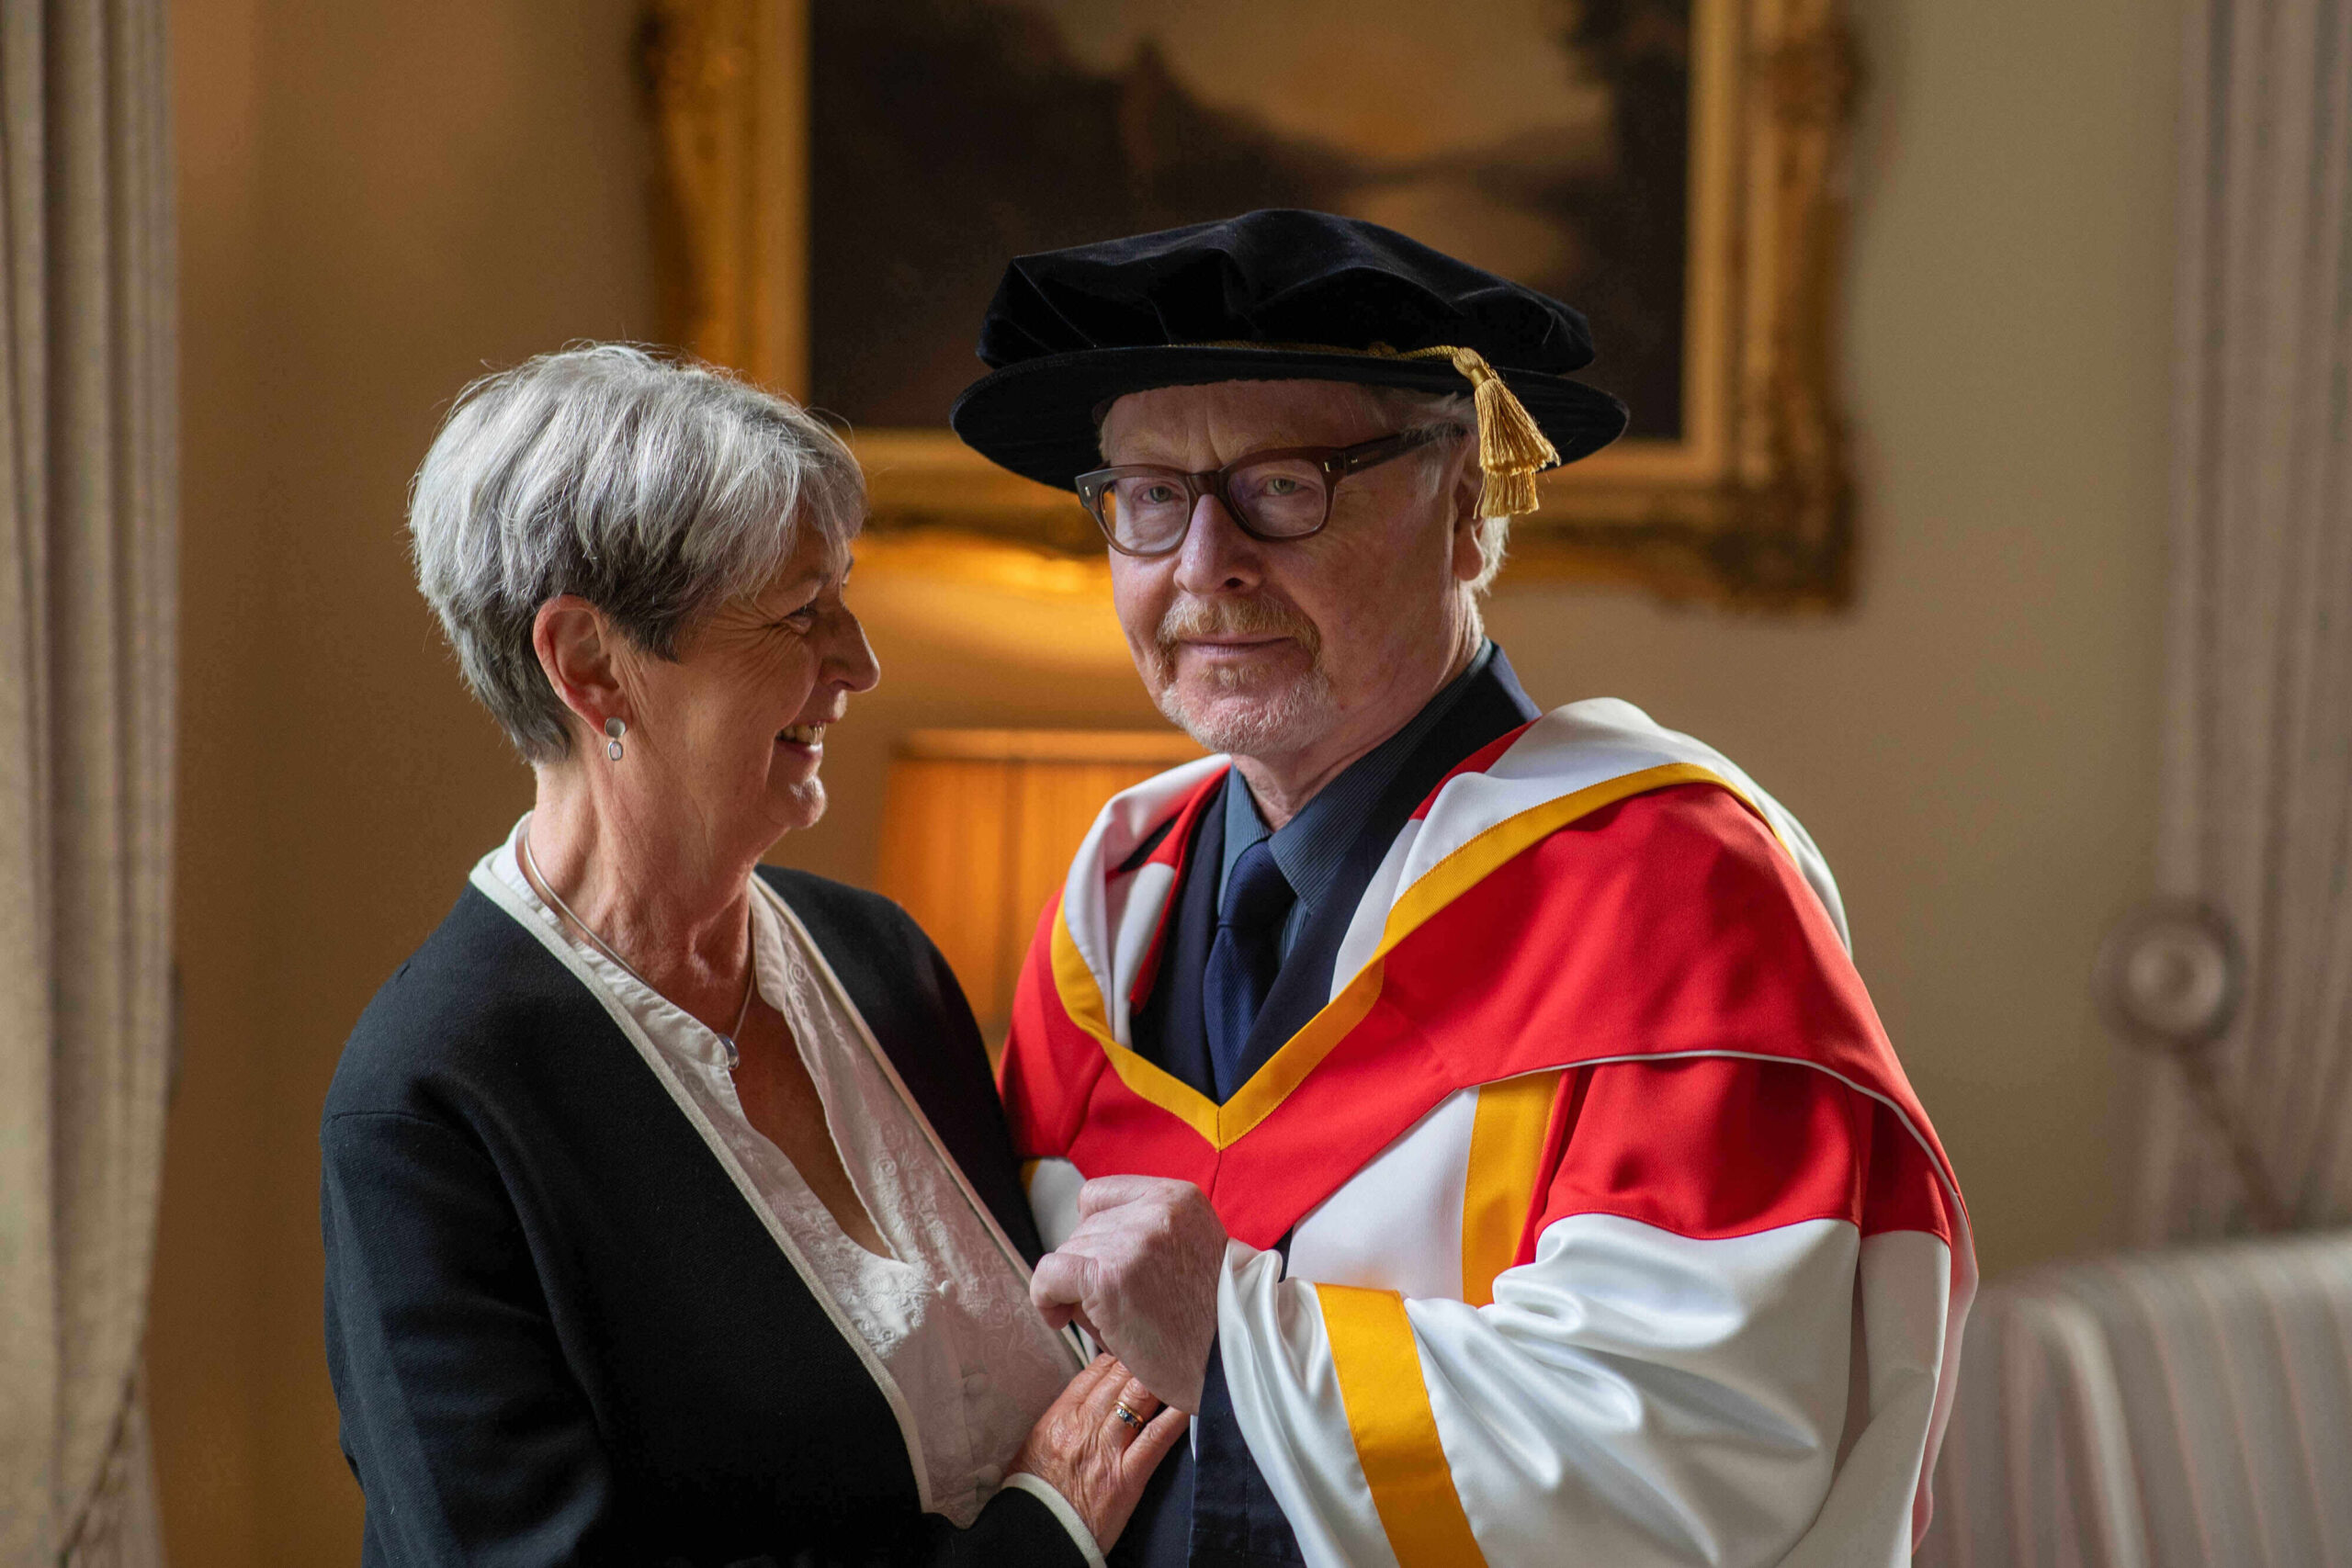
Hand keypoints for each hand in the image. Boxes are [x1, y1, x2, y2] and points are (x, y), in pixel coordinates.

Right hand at [1010, 1355, 1187, 1551]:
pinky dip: (1175, 1416)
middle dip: (1141, 1359)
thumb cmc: (1036, 1496)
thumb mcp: (1036, 1446)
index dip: (1117, 1355)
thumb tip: (1086, 1397)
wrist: (1037, 1537)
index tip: (1132, 1347)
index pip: (1093, 1372)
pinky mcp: (1127, 1477)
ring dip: (1159, 1378)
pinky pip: (1156, 1437)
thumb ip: (1063, 1418)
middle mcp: (1083, 1427)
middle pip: (1118, 1378)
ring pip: (1137, 1397)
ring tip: (1176, 1364)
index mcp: (1058, 1418)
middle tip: (1161, 1347)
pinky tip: (1188, 1401)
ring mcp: (1107, 1451)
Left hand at [1028, 1175, 1225, 1412]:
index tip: (1106, 1268)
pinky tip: (1061, 1320)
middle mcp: (1154, 1210)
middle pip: (1082, 1230)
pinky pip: (1048, 1277)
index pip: (1098, 1196)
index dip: (1094, 1236)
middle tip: (1118, 1308)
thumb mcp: (1189, 1251)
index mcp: (1177, 1197)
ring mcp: (1130, 1241)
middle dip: (1089, 1268)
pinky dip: (1046, 1300)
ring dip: (1076, 1290)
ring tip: (1114, 1321)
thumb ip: (1143, 1235)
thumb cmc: (1212, 1323)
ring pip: (1066, 1254)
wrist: (1238, 1364)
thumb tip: (1075, 1248)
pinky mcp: (1107, 1278)